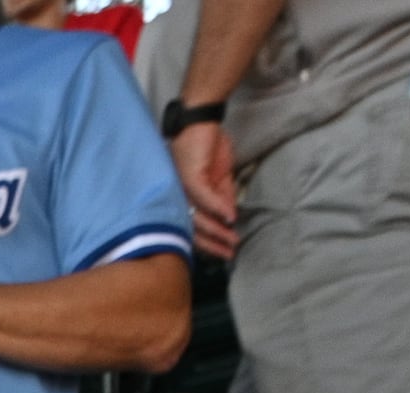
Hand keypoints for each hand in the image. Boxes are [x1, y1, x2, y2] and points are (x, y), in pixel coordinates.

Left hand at [173, 116, 239, 257]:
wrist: (202, 121)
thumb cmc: (208, 146)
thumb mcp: (220, 178)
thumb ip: (223, 198)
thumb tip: (230, 219)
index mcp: (184, 199)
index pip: (193, 228)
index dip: (210, 242)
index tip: (226, 253)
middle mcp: (178, 197)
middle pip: (192, 228)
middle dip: (213, 244)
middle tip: (229, 255)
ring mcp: (181, 188)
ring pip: (197, 217)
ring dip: (217, 231)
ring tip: (231, 241)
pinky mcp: (189, 176)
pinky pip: (204, 198)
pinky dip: (218, 209)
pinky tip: (229, 218)